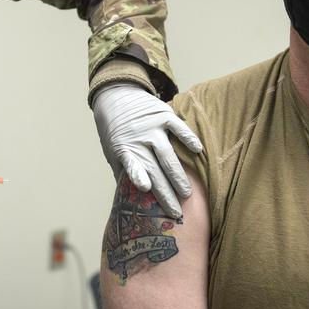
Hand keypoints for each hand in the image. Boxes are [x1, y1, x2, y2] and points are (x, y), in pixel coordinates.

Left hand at [93, 82, 202, 217]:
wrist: (116, 96)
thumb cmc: (114, 130)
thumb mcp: (111, 150)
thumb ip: (122, 170)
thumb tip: (127, 199)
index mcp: (124, 149)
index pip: (133, 167)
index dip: (138, 176)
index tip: (144, 188)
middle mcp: (139, 139)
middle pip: (155, 169)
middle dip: (166, 192)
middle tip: (176, 211)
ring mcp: (153, 127)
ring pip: (168, 155)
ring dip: (178, 175)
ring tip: (187, 193)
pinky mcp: (164, 114)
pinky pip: (179, 128)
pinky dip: (188, 138)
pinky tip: (198, 151)